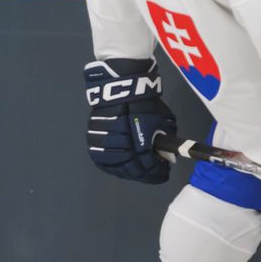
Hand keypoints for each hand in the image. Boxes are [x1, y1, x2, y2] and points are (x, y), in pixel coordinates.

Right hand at [85, 57, 174, 183]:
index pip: (149, 165)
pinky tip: (119, 167)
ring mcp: (106, 141)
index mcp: (141, 138)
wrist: (120, 87)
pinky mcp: (93, 139)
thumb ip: (165, 139)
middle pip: (133, 169)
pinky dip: (111, 166)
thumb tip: (167, 155)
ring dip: (128, 172)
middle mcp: (122, 142)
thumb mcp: (163, 120)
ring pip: (117, 167)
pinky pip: (101, 160)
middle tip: (151, 174)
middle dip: (145, 174)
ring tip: (136, 171)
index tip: (163, 174)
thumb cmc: (144, 102)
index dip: (157, 173)